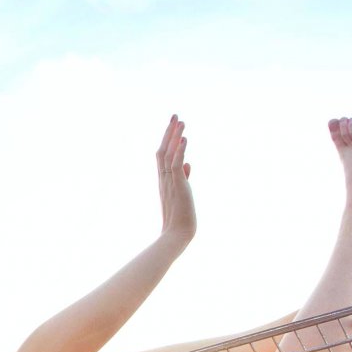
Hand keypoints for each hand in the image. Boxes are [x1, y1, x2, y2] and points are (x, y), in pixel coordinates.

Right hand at [155, 115, 195, 243]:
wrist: (177, 235)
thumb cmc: (181, 218)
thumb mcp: (183, 193)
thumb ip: (184, 177)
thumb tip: (188, 164)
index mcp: (164, 181)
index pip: (163, 156)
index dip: (167, 139)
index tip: (174, 125)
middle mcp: (164, 179)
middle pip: (163, 150)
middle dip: (169, 132)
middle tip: (175, 115)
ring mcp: (169, 182)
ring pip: (169, 155)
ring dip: (175, 137)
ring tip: (181, 121)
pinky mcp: (178, 186)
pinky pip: (176, 165)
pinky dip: (180, 151)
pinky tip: (184, 138)